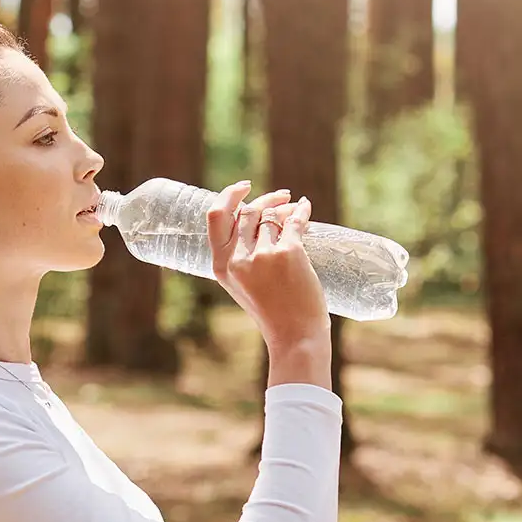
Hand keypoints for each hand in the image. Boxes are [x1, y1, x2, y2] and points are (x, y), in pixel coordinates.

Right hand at [206, 182, 330, 350]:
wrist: (294, 335)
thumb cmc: (272, 312)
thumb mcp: (243, 285)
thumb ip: (242, 257)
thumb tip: (259, 220)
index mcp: (221, 266)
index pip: (216, 217)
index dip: (229, 195)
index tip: (244, 187)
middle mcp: (238, 258)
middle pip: (248, 211)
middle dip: (265, 198)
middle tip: (281, 197)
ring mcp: (263, 255)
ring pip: (272, 215)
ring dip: (286, 206)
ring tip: (294, 209)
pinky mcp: (289, 253)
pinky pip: (295, 221)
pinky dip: (302, 210)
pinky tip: (305, 207)